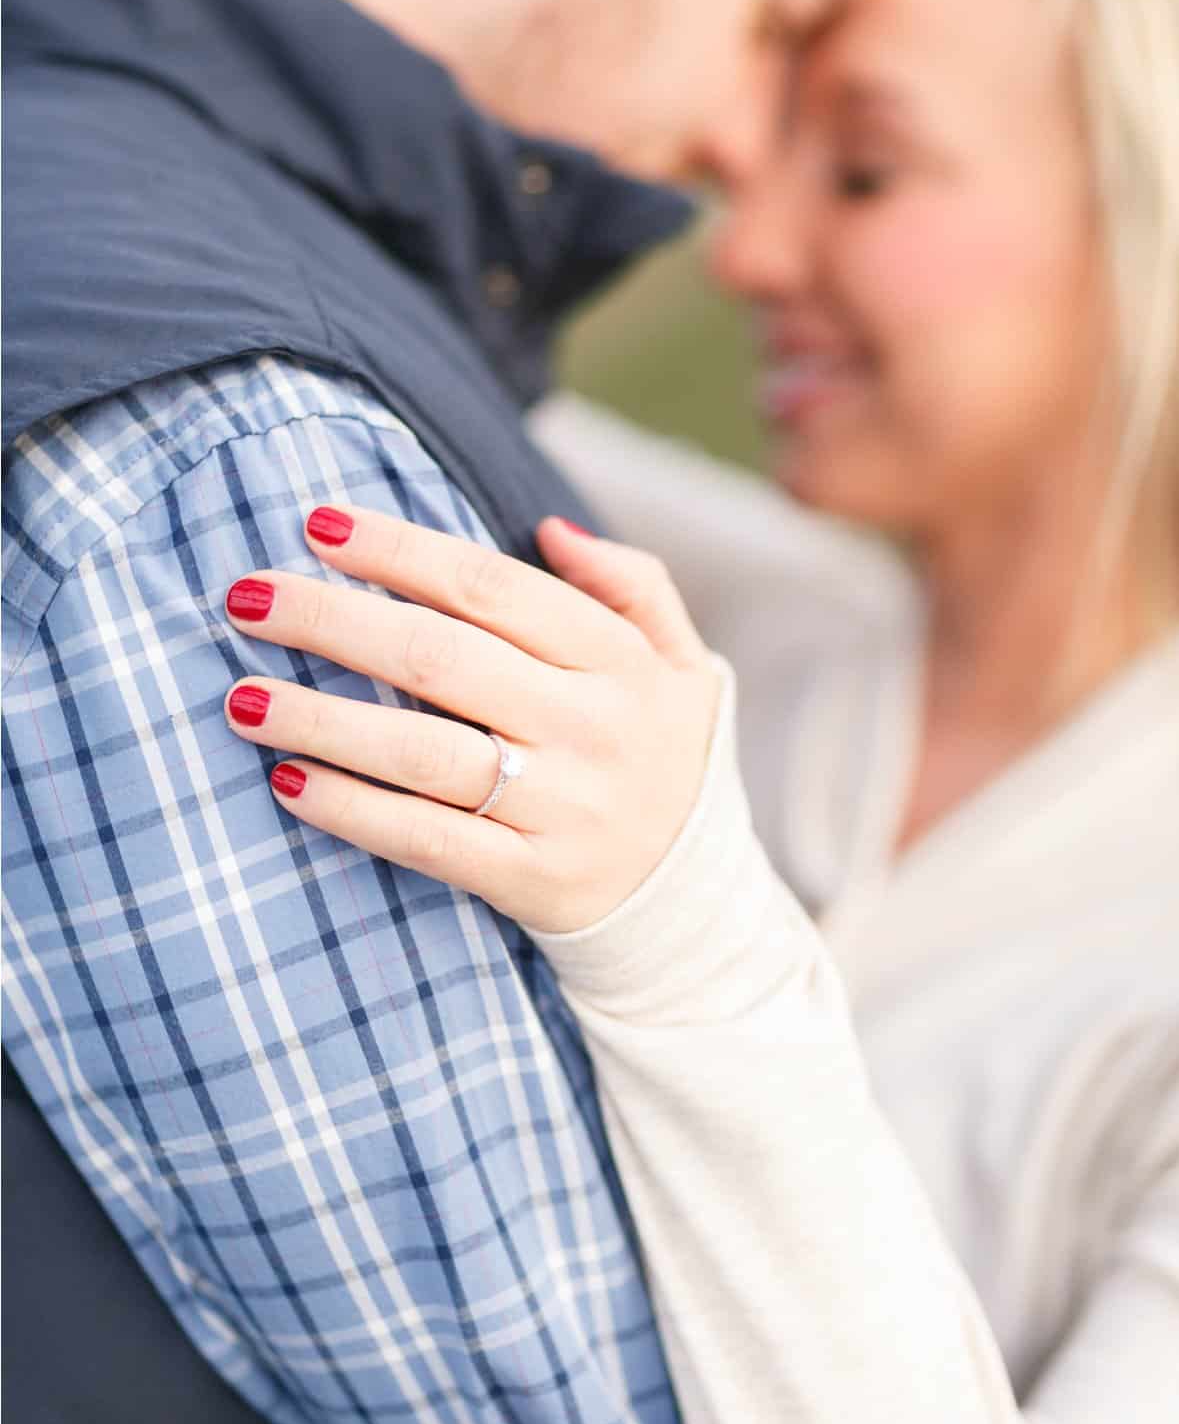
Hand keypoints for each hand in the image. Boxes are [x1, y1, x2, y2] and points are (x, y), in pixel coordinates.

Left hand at [222, 508, 721, 932]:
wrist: (693, 899)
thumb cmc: (662, 756)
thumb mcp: (681, 661)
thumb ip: (632, 585)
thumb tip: (550, 530)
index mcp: (618, 660)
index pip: (491, 588)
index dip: (399, 551)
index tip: (316, 523)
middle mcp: (590, 728)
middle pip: (440, 659)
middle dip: (333, 621)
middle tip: (246, 597)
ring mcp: (561, 808)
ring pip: (423, 753)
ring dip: (321, 719)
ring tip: (240, 696)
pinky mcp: (529, 879)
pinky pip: (427, 840)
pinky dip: (354, 809)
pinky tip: (288, 780)